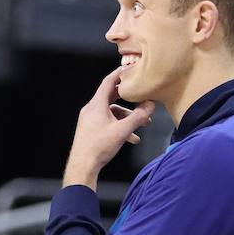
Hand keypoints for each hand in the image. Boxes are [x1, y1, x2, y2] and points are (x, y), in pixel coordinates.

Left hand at [63, 68, 152, 187]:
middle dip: (130, 97)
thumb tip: (151, 105)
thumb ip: (139, 117)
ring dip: (128, 117)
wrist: (82, 166)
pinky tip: (133, 138)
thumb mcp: (123, 130)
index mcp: (96, 105)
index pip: (109, 82)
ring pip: (113, 112)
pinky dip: (121, 126)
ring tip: (144, 125)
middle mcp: (91, 109)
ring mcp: (90, 120)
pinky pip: (108, 122)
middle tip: (141, 93)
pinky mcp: (91, 130)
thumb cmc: (99, 147)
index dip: (120, 73)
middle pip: (112, 96)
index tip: (130, 68)